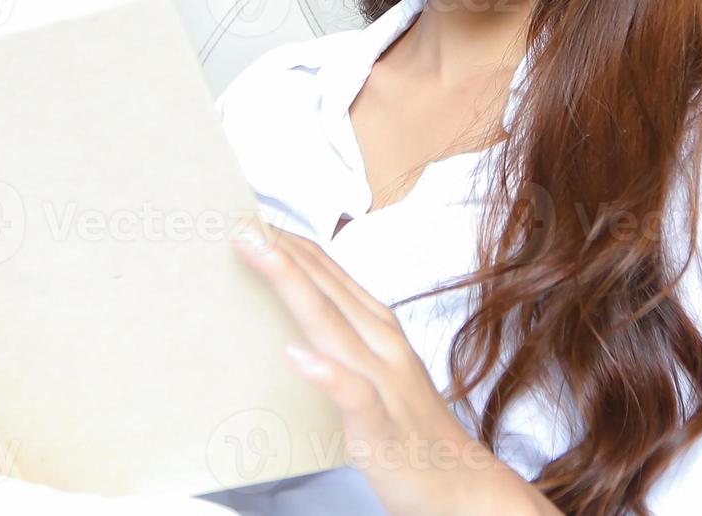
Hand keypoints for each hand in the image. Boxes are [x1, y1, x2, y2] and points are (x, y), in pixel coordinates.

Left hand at [231, 223, 558, 515]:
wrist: (462, 486)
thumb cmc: (407, 426)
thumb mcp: (372, 371)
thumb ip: (337, 338)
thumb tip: (287, 317)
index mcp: (378, 329)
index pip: (329, 274)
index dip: (291, 244)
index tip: (251, 216)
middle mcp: (382, 346)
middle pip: (325, 289)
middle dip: (282, 252)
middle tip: (239, 220)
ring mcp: (384, 384)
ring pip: (333, 327)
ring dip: (294, 286)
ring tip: (257, 253)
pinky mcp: (382, 427)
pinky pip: (354, 396)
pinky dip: (327, 374)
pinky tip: (298, 356)